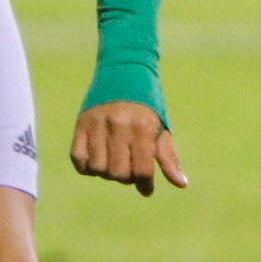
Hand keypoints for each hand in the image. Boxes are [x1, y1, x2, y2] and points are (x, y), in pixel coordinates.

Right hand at [71, 100, 187, 195]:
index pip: (142, 170)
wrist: (123, 73)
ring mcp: (97, 124)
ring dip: (107, 173)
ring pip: (98, 169)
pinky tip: (98, 160)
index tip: (146, 189)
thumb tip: (182, 185)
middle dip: (127, 178)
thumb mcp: (161, 128)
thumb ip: (169, 158)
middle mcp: (119, 124)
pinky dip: (87, 167)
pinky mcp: (81, 124)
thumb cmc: (146, 106)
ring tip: (114, 163)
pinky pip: (78, 158)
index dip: (145, 185)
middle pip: (119, 173)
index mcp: (143, 126)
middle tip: (130, 169)